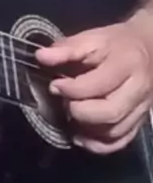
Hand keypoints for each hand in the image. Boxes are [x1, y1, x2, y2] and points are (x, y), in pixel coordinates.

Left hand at [36, 14, 152, 153]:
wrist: (149, 50)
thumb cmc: (116, 43)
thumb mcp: (92, 37)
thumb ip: (67, 48)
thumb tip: (40, 56)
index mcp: (126, 63)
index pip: (99, 84)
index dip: (72, 88)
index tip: (54, 85)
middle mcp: (138, 89)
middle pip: (110, 112)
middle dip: (80, 111)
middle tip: (64, 102)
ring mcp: (141, 108)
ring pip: (115, 131)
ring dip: (87, 130)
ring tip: (69, 117)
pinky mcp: (140, 121)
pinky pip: (121, 141)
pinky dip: (99, 145)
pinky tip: (81, 136)